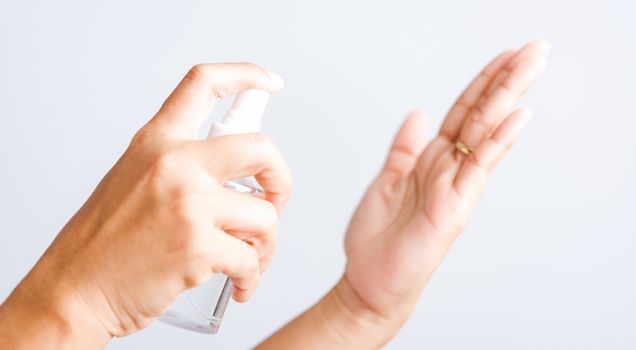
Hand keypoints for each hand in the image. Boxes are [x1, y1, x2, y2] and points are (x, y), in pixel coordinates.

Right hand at [0, 63, 291, 347]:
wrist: (74, 292)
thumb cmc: (104, 245)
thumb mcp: (132, 180)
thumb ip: (178, 167)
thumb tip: (235, 176)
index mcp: (156, 142)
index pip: (203, 83)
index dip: (245, 74)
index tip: (271, 82)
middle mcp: (174, 163)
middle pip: (260, 147)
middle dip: (281, 178)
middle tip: (275, 201)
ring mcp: (188, 203)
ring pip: (265, 215)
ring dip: (267, 244)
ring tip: (250, 259)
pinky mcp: (197, 246)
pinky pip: (252, 259)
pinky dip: (254, 277)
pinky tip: (241, 285)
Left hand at [342, 41, 548, 324]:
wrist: (369, 282)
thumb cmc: (377, 239)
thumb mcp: (388, 180)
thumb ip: (406, 148)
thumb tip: (418, 113)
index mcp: (431, 159)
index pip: (463, 111)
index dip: (483, 81)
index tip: (505, 54)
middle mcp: (448, 169)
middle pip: (481, 114)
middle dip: (507, 78)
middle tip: (536, 48)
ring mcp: (455, 186)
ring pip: (485, 132)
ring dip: (509, 96)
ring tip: (533, 64)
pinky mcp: (455, 207)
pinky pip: (479, 167)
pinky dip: (498, 141)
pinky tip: (517, 116)